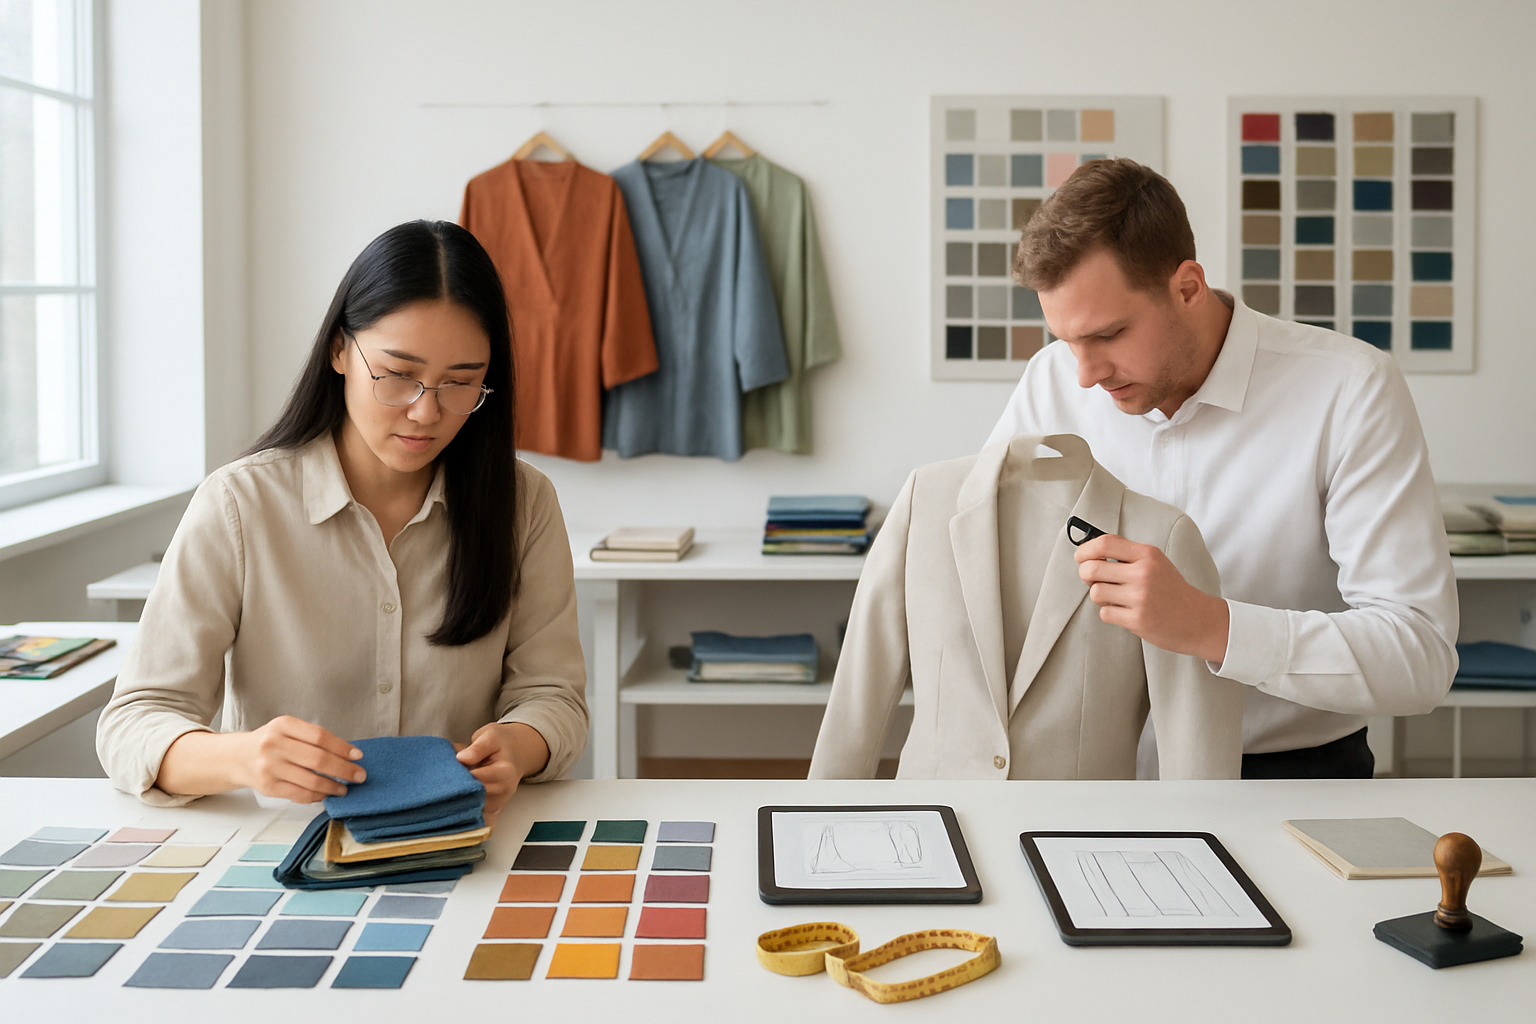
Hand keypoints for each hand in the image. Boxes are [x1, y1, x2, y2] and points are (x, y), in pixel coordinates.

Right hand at [232, 716, 365, 802]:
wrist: (238, 757)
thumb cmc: (270, 742)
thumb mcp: (288, 729)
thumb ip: (312, 738)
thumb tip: (347, 754)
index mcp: (283, 725)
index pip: (320, 736)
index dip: (342, 747)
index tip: (358, 756)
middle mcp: (274, 745)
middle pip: (318, 759)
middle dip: (344, 770)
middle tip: (359, 775)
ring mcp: (270, 767)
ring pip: (311, 780)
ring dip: (333, 786)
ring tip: (344, 788)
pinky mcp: (268, 786)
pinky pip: (299, 794)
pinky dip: (317, 796)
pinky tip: (326, 794)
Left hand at [456, 722, 549, 823]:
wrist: (515, 754)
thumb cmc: (501, 744)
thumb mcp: (490, 736)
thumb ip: (478, 747)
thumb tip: (461, 758)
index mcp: (505, 772)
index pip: (476, 780)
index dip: (458, 775)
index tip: (446, 770)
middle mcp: (504, 791)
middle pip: (472, 797)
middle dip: (454, 790)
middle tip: (443, 780)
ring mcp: (498, 804)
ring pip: (470, 810)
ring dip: (456, 801)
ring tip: (449, 787)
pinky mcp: (492, 811)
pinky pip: (475, 819)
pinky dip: (462, 813)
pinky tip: (454, 802)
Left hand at [1074, 533, 1229, 662]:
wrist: (1197, 619)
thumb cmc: (1170, 590)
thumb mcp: (1154, 563)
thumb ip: (1126, 555)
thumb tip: (1089, 551)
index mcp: (1147, 554)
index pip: (1105, 543)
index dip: (1085, 550)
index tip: (1080, 557)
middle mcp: (1144, 573)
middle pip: (1091, 569)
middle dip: (1086, 575)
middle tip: (1095, 580)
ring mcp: (1141, 597)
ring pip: (1095, 592)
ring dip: (1100, 596)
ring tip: (1116, 598)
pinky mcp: (1137, 620)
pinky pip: (1105, 613)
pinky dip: (1110, 613)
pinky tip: (1125, 611)